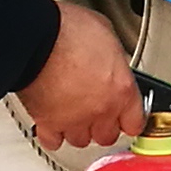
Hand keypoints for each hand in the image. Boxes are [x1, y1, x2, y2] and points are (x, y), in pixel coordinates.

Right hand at [19, 0, 141, 151]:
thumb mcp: (106, 35)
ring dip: (78, 129)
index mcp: (121, 89)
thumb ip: (113, 58)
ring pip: (81, 140)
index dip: (129, 119)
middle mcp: (101, 109)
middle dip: (102, 125)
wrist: (34, 37)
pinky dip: (52, 134)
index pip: (135, 122)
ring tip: (72, 113)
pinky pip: (53, 140)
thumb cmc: (67, 30)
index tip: (125, 116)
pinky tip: (52, 123)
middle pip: (107, 136)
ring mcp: (74, 119)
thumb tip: (111, 60)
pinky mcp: (48, 123)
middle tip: (95, 111)